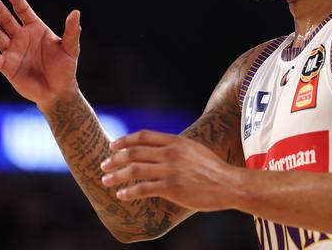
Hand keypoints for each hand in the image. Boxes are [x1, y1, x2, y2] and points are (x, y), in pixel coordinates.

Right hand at [0, 0, 80, 109]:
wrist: (58, 91)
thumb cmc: (65, 68)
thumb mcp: (70, 49)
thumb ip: (71, 32)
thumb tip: (76, 13)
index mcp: (36, 28)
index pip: (23, 10)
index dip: (16, 0)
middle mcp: (21, 37)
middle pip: (6, 20)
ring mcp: (12, 51)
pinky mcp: (6, 66)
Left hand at [100, 130, 242, 211]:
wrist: (228, 183)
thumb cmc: (212, 169)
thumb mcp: (192, 149)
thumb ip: (174, 148)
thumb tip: (158, 150)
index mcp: (174, 141)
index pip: (143, 136)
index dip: (125, 140)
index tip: (113, 146)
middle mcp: (170, 153)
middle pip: (134, 152)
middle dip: (115, 159)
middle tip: (104, 165)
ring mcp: (170, 170)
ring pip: (134, 170)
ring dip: (117, 175)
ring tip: (106, 181)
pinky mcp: (171, 187)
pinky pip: (143, 188)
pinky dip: (129, 192)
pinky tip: (121, 195)